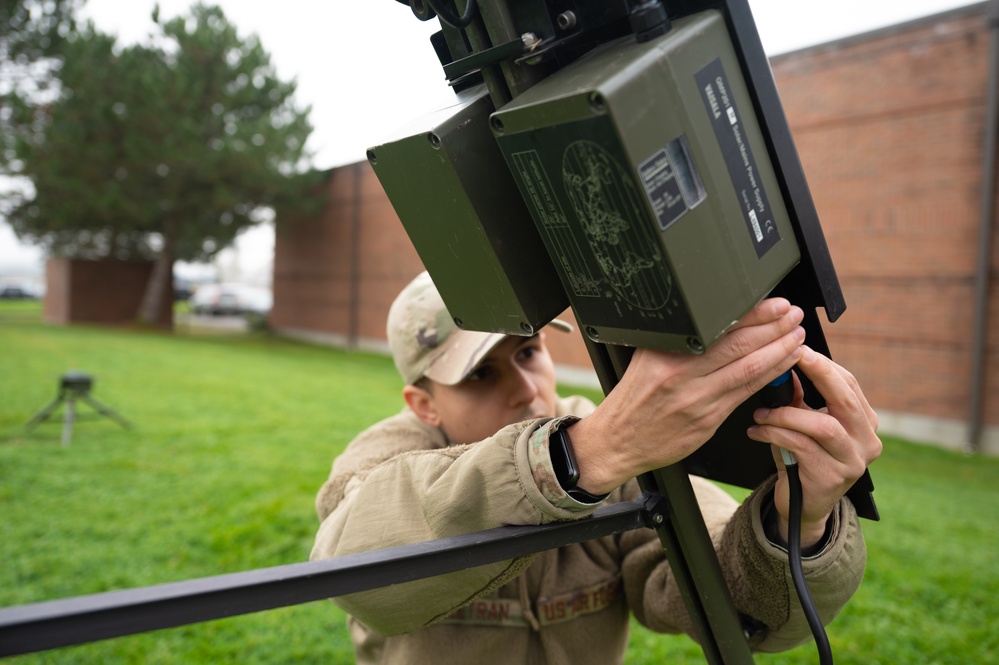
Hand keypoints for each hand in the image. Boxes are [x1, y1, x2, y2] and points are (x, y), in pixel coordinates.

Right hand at [570, 298, 806, 494]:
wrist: (618, 441)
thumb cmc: (633, 398)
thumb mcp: (646, 356)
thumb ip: (678, 340)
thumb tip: (714, 318)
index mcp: (664, 353)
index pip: (718, 327)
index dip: (753, 314)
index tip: (775, 304)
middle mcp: (680, 374)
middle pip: (738, 346)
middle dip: (773, 328)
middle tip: (793, 315)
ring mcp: (696, 399)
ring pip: (747, 369)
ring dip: (779, 351)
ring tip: (796, 337)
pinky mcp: (708, 420)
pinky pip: (745, 393)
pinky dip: (769, 377)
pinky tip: (783, 365)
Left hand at [747, 345, 881, 546]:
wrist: (803, 507)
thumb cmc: (802, 458)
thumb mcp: (802, 424)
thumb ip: (799, 398)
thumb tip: (785, 365)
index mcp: (864, 421)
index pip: (849, 384)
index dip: (823, 364)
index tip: (796, 347)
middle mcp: (867, 440)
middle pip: (845, 399)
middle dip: (816, 375)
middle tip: (787, 361)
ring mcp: (853, 461)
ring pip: (822, 425)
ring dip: (785, 414)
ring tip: (760, 413)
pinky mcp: (833, 477)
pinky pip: (802, 447)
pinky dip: (775, 434)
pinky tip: (757, 431)